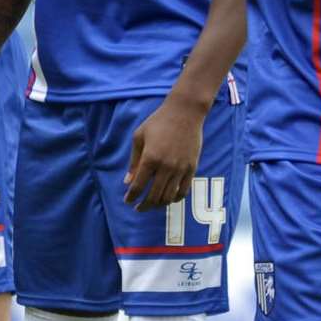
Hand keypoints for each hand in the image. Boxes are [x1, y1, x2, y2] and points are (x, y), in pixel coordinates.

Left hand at [124, 92, 206, 210]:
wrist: (186, 112)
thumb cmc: (159, 121)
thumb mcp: (139, 137)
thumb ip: (134, 161)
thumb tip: (128, 182)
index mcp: (150, 159)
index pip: (138, 186)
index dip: (131, 197)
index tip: (128, 201)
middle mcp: (166, 166)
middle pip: (154, 196)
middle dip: (144, 206)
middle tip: (139, 208)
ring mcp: (181, 168)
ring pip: (169, 196)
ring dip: (159, 204)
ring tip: (153, 204)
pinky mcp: (192, 167)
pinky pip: (184, 189)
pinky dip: (176, 198)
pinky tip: (169, 198)